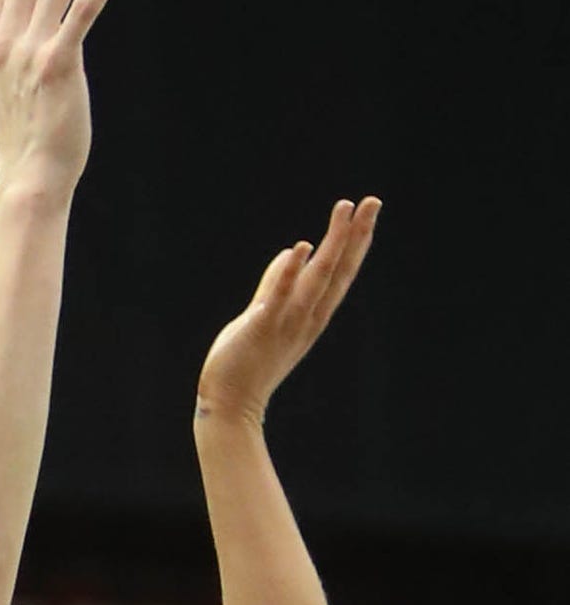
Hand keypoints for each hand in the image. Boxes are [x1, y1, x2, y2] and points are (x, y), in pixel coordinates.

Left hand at [197, 198, 381, 427]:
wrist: (230, 403)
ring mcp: (286, 323)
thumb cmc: (247, 360)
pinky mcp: (261, 328)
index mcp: (311, 314)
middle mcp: (306, 317)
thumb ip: (277, 283)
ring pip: (316, 279)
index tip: (368, 210)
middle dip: (356, 236)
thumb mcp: (267, 315)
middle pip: (338, 271)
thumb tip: (293, 251)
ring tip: (345, 211)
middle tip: (372, 201)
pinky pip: (278, 297)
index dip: (356, 242)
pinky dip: (290, 273)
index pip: (340, 273)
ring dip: (332, 244)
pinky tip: (300, 247)